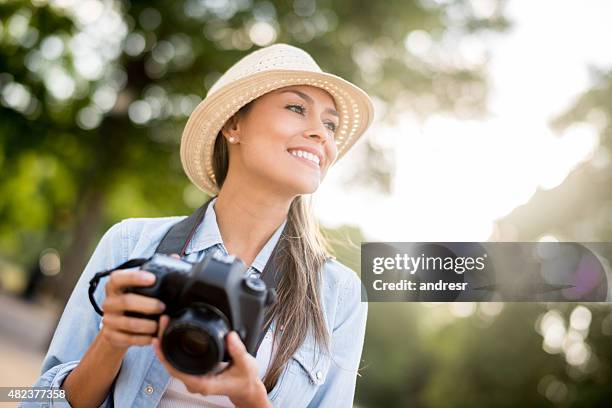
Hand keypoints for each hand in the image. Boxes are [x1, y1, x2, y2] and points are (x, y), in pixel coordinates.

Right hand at [99, 267, 165, 351]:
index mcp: (115, 286)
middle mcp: (109, 302)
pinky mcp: (111, 336)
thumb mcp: (141, 287)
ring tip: (160, 324)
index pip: (119, 278)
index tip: (152, 278)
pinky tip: (153, 337)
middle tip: (163, 307)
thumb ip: (156, 273)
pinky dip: (143, 339)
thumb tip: (175, 258)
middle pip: (126, 302)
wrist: (117, 328)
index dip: (134, 277)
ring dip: (148, 324)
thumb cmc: (133, 303)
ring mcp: (108, 320)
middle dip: (148, 305)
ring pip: (129, 323)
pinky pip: (128, 339)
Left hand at [153, 316, 270, 407]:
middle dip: (163, 343)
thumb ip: (238, 350)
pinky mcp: (195, 373)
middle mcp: (195, 383)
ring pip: (173, 363)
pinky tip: (170, 336)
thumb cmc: (245, 379)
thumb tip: (230, 336)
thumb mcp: (245, 364)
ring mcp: (194, 379)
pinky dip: (173, 348)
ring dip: (166, 345)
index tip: (159, 340)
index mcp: (204, 383)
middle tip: (163, 323)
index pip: (176, 370)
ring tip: (164, 325)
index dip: (164, 356)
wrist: (246, 388)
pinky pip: (178, 362)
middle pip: (171, 364)